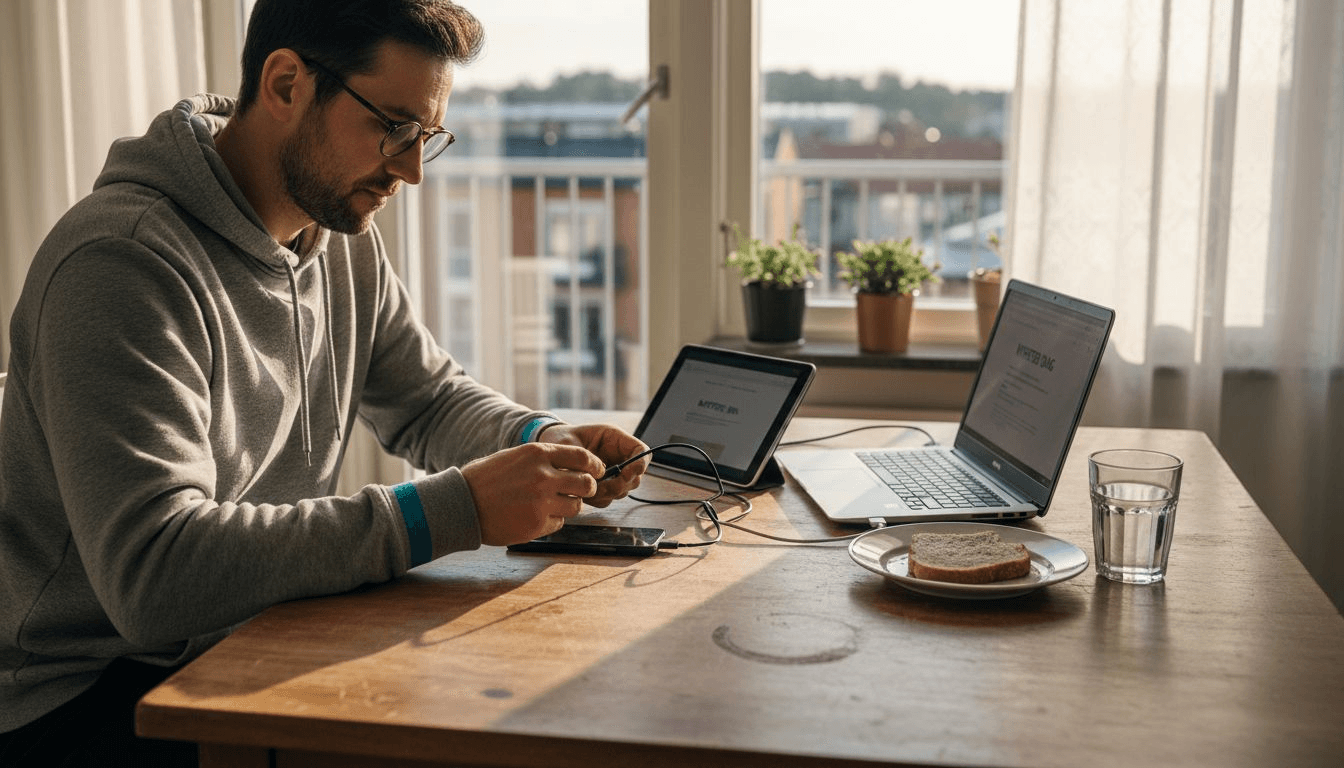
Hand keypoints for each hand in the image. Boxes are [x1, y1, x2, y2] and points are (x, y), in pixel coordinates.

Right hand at [462, 442, 604, 545]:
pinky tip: (533, 516)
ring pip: (576, 506)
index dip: (595, 465)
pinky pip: (559, 524)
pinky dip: (551, 521)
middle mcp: (543, 476)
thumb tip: (575, 466)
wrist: (461, 504)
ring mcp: (541, 502)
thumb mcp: (515, 457)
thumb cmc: (486, 480)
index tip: (598, 471)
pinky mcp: (537, 524)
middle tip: (582, 491)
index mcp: (538, 454)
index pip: (582, 457)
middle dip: (588, 488)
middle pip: (586, 483)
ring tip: (550, 505)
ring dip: (569, 506)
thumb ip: (544, 460)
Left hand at [537, 423, 649, 507]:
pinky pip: (609, 498)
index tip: (627, 472)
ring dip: (609, 493)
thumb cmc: (560, 439)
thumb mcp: (569, 442)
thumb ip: (583, 458)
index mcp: (615, 439)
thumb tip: (599, 474)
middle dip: (621, 484)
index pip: (641, 451)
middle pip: (635, 476)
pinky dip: (599, 499)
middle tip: (602, 486)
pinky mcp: (603, 485)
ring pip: (623, 490)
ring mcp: (612, 472)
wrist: (550, 447)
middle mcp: (618, 456)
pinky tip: (584, 494)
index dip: (640, 464)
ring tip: (588, 490)